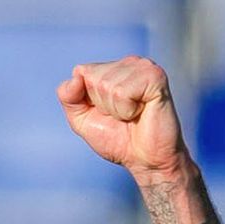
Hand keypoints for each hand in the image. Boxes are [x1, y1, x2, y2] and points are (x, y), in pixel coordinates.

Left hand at [57, 56, 188, 179]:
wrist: (145, 160)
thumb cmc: (117, 139)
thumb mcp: (81, 120)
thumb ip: (69, 98)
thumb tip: (76, 77)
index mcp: (112, 68)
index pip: (80, 72)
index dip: (87, 100)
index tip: (105, 112)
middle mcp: (129, 63)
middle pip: (93, 78)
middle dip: (102, 105)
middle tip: (122, 116)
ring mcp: (143, 67)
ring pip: (106, 85)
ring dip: (115, 109)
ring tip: (132, 115)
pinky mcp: (155, 77)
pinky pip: (122, 92)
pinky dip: (126, 110)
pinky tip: (141, 112)